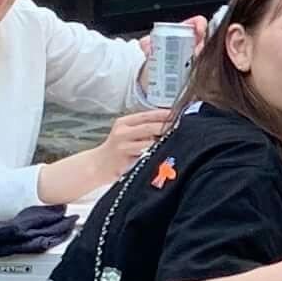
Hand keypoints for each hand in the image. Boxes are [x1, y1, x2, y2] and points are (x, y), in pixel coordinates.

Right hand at [49, 108, 175, 201]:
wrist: (97, 166)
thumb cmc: (117, 149)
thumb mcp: (126, 133)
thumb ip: (143, 128)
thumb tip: (170, 123)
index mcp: (124, 122)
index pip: (148, 115)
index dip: (165, 114)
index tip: (181, 114)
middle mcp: (122, 132)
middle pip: (150, 127)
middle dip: (168, 127)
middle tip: (184, 128)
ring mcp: (123, 147)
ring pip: (150, 143)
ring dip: (164, 144)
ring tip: (179, 143)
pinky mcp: (125, 161)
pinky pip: (145, 157)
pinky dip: (157, 156)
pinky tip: (166, 157)